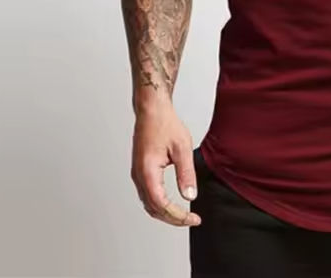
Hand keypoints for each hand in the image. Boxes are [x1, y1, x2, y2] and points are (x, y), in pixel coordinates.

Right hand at [130, 101, 201, 226]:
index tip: (193, 218)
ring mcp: (137, 174)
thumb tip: (190, 196)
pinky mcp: (140, 171)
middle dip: (173, 218)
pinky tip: (172, 203)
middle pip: (153, 208)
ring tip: (183, 215)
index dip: (177, 216)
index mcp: (148, 171)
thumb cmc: (165, 124)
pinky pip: (147, 195)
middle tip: (191, 220)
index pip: (161, 204)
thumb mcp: (182, 148)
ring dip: (165, 213)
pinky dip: (159, 204)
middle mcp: (139, 175)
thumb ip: (186, 173)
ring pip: (148, 204)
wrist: (152, 110)